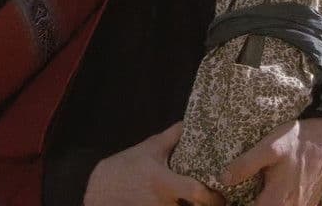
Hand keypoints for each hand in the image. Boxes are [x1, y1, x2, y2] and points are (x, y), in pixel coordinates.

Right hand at [85, 122, 222, 205]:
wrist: (99, 192)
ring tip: (203, 200)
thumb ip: (172, 137)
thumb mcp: (148, 149)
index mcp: (164, 183)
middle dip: (208, 205)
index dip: (213, 196)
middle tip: (218, 199)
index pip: (198, 193)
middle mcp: (164, 203)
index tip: (222, 192)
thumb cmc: (125, 168)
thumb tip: (190, 123)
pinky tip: (185, 204)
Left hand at [221, 118, 321, 205]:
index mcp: (276, 201)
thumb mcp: (270, 147)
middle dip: (246, 203)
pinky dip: (273, 202)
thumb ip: (246, 164)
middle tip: (234, 195)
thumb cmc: (299, 141)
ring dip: (261, 203)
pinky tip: (266, 191)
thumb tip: (223, 180)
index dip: (235, 205)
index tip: (225, 200)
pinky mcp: (307, 204)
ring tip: (250, 191)